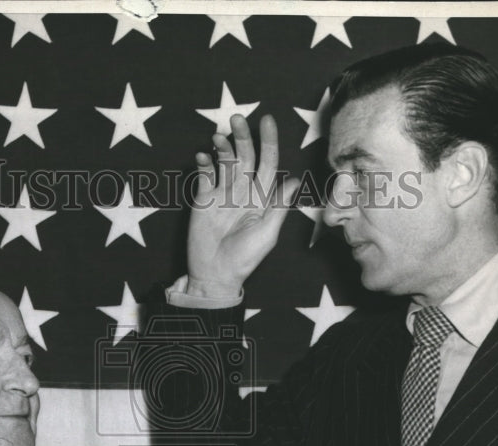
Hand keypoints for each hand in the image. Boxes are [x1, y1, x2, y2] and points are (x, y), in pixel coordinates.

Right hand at [186, 114, 299, 299]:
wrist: (215, 275)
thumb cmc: (245, 259)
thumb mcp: (267, 234)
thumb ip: (278, 206)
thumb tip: (294, 179)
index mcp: (261, 198)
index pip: (268, 163)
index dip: (268, 142)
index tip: (266, 121)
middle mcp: (243, 192)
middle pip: (245, 157)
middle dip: (242, 137)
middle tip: (236, 119)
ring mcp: (222, 194)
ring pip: (225, 162)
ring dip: (223, 147)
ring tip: (218, 136)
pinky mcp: (204, 200)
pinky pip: (205, 175)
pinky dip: (204, 163)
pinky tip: (203, 156)